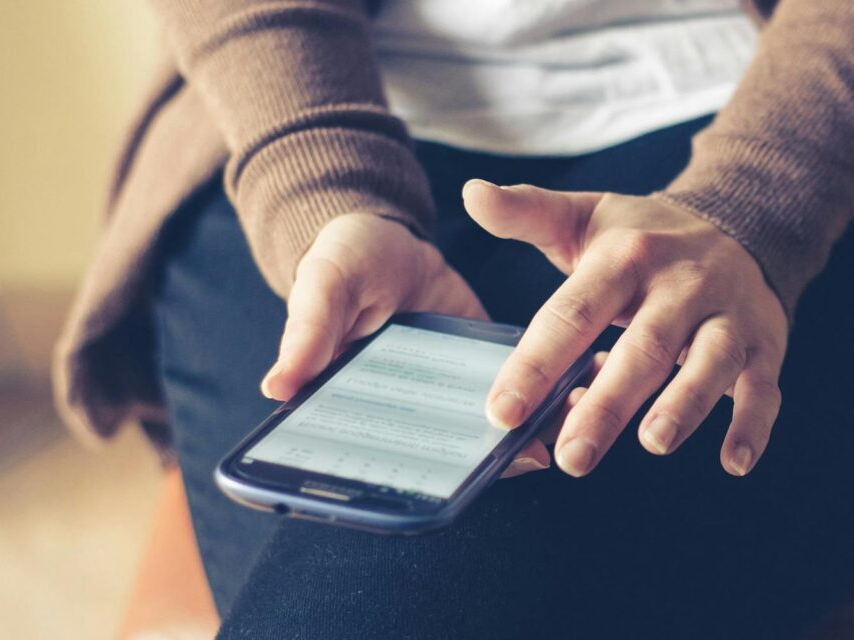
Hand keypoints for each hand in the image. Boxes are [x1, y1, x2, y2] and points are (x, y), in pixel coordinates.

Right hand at [259, 213, 550, 477]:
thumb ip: (308, 332)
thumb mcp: (324, 285)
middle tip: (525, 456)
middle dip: (483, 463)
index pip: (379, 455)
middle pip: (442, 454)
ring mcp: (451, 391)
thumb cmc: (342, 262)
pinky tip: (576, 392)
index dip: (409, 478)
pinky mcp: (485, 364)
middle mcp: (407, 409)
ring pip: (485, 430)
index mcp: (357, 403)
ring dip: (523, 435)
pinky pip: (518, 391)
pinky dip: (544, 397)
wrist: (391, 236)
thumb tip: (277, 387)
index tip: (445, 486)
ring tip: (560, 433)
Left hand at [463, 180, 787, 477]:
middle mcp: (679, 285)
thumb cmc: (644, 235)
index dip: (535, 363)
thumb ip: (527, 212)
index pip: (573, 313)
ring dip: (684, 404)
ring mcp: (726, 315)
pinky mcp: (763, 344)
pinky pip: (762, 387)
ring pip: (709, 362)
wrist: (740, 221)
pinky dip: (752, 424)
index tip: (502, 412)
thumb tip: (471, 193)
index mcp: (625, 257)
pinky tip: (734, 462)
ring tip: (653, 443)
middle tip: (571, 456)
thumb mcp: (585, 217)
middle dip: (607, 404)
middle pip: (642, 346)